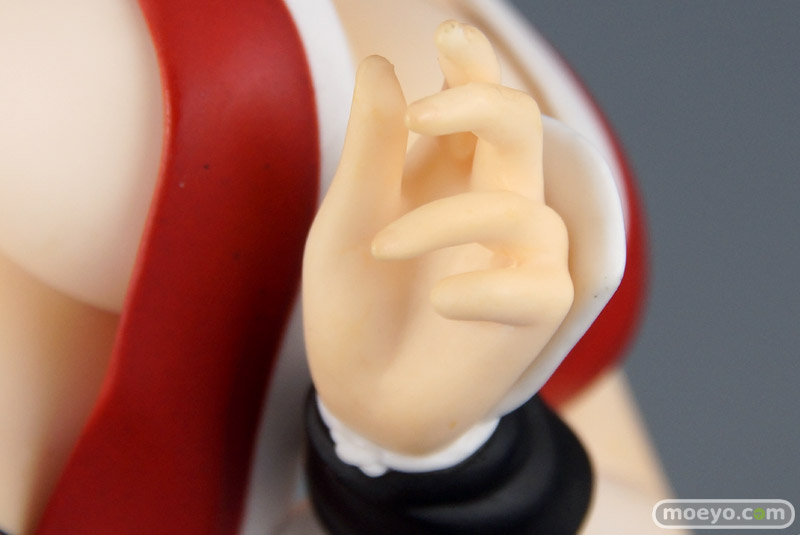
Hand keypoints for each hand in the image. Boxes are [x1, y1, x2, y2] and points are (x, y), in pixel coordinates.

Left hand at [303, 22, 572, 454]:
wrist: (364, 394)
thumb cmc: (353, 305)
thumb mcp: (347, 221)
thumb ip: (371, 149)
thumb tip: (381, 62)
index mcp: (447, 174)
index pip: (475, 100)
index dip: (471, 62)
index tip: (447, 33)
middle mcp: (490, 204)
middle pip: (519, 128)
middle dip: (483, 102)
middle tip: (425, 112)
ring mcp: (519, 257)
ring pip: (520, 209)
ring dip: (445, 222)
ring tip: (380, 248)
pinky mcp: (533, 310)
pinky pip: (536, 284)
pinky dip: (485, 289)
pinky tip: (439, 301)